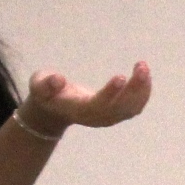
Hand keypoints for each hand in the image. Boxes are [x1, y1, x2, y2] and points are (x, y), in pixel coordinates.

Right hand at [19, 65, 151, 136]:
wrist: (53, 110)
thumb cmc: (46, 93)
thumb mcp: (38, 85)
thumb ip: (45, 84)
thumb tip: (57, 79)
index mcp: (79, 110)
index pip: (98, 104)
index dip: (110, 93)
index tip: (121, 77)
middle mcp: (96, 117)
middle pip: (120, 107)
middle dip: (134, 88)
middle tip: (142, 66)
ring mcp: (108, 118)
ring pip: (130, 109)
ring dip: (141, 89)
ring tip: (143, 66)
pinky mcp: (115, 114)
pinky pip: (134, 107)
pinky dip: (143, 93)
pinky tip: (145, 75)